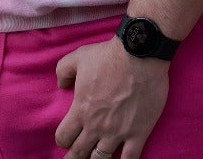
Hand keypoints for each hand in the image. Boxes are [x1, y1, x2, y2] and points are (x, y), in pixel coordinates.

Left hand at [54, 37, 169, 158]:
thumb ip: (63, 71)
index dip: (63, 139)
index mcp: (80, 110)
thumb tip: (61, 85)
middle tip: (76, 157)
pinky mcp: (139, 132)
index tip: (68, 137)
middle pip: (79, 153)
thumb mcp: (78, 57)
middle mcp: (96, 126)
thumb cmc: (109, 56)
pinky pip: (130, 158)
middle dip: (74, 157)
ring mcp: (118, 132)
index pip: (63, 138)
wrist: (141, 54)